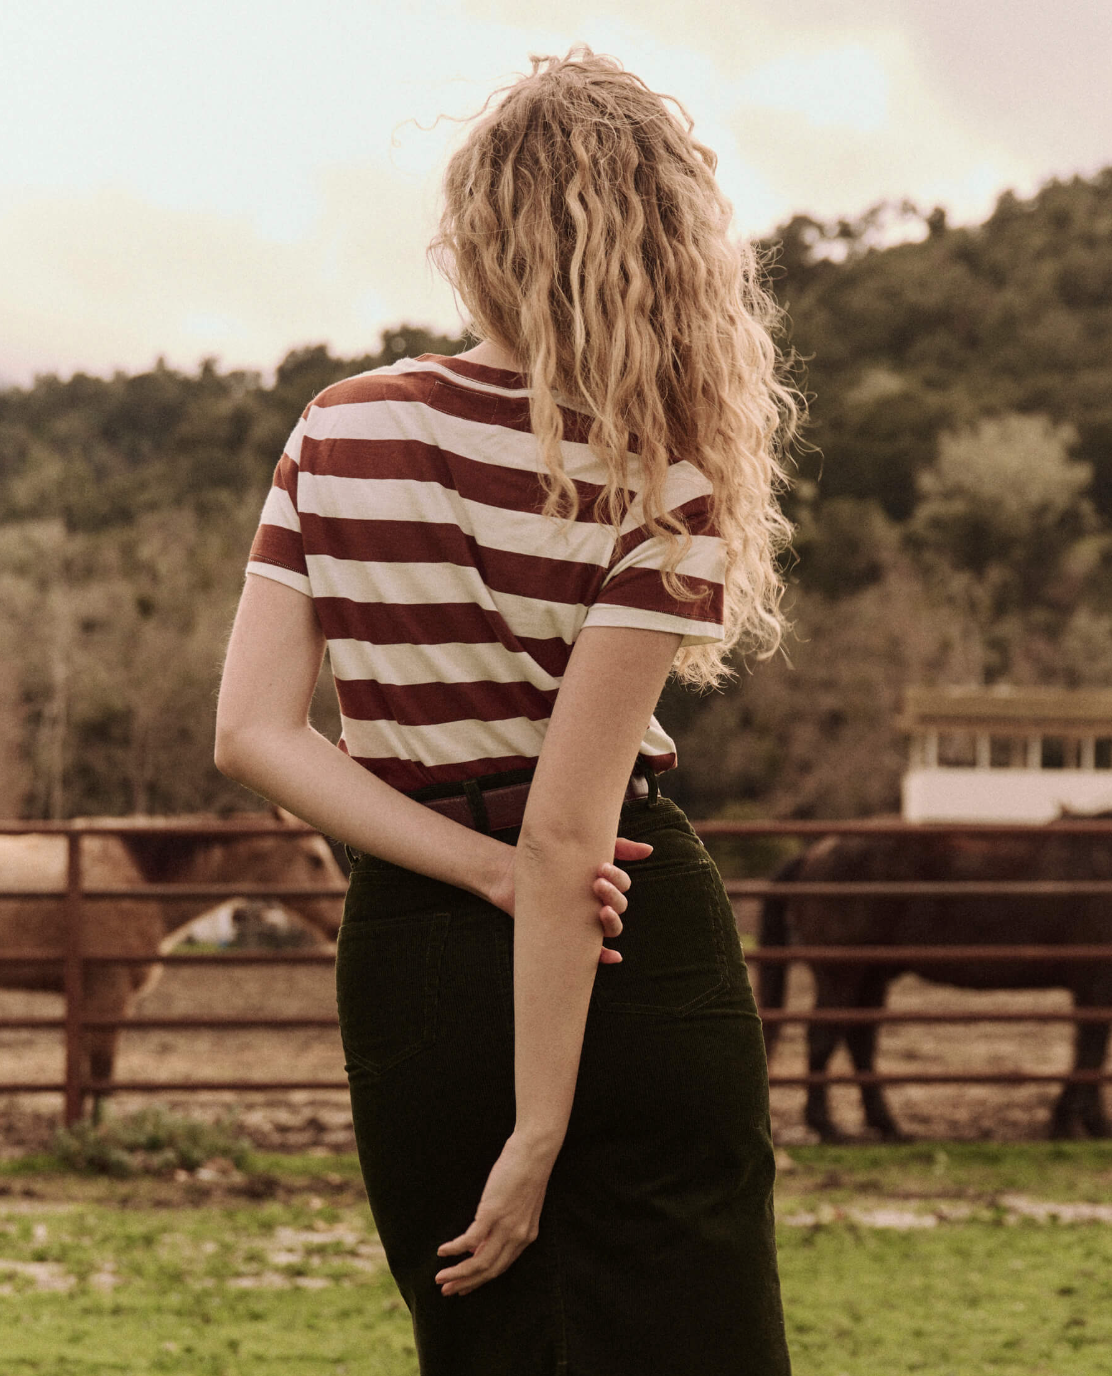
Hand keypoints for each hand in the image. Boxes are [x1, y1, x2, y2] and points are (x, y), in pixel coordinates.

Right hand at [435, 1132, 553, 1296]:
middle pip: (489, 1270)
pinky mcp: (493, 1213)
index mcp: (526, 1236)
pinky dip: (454, 1249)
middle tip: (448, 1291)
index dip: (481, 1280)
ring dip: (458, 1273)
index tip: (464, 1287)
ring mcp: (506, 1226)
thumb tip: (478, 1244)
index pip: (501, 1267)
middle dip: (466, 1283)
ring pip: (479, 1262)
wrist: (535, 1151)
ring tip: (441, 1279)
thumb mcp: (520, 1205)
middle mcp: (518, 1237)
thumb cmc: (526, 1171)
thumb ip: (505, 1226)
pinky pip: (470, 1240)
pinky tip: (442, 1252)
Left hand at [488, 839, 652, 964]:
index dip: (618, 881)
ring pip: (610, 929)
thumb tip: (648, 849)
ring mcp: (582, 921)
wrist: (508, 871)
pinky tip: (613, 956)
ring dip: (612, 922)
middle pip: (619, 907)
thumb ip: (615, 845)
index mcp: (600, 884)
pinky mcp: (566, 934)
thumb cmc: (547, 857)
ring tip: (602, 910)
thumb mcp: (579, 846)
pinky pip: (590, 953)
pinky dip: (604, 956)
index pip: (622, 887)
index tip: (602, 869)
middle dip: (613, 896)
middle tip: (596, 883)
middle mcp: (594, 904)